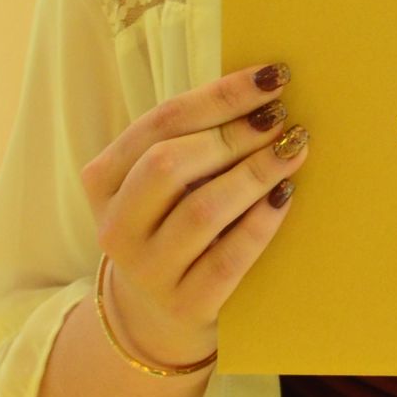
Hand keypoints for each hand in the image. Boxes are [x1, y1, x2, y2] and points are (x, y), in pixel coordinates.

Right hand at [80, 60, 308, 366]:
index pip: (160, 123)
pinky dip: (260, 223)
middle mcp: (116, 226)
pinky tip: (286, 197)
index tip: (272, 76)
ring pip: (201, 210)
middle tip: (282, 118)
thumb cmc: (171, 229)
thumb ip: (193, 142)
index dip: (219, 96)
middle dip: (233, 134)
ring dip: (253, 173)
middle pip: (169, 163)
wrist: (155, 320)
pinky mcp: (185, 305)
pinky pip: (228, 259)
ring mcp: (147, 270)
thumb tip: (263, 91)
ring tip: (293, 149)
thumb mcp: (163, 186)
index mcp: (104, 179)